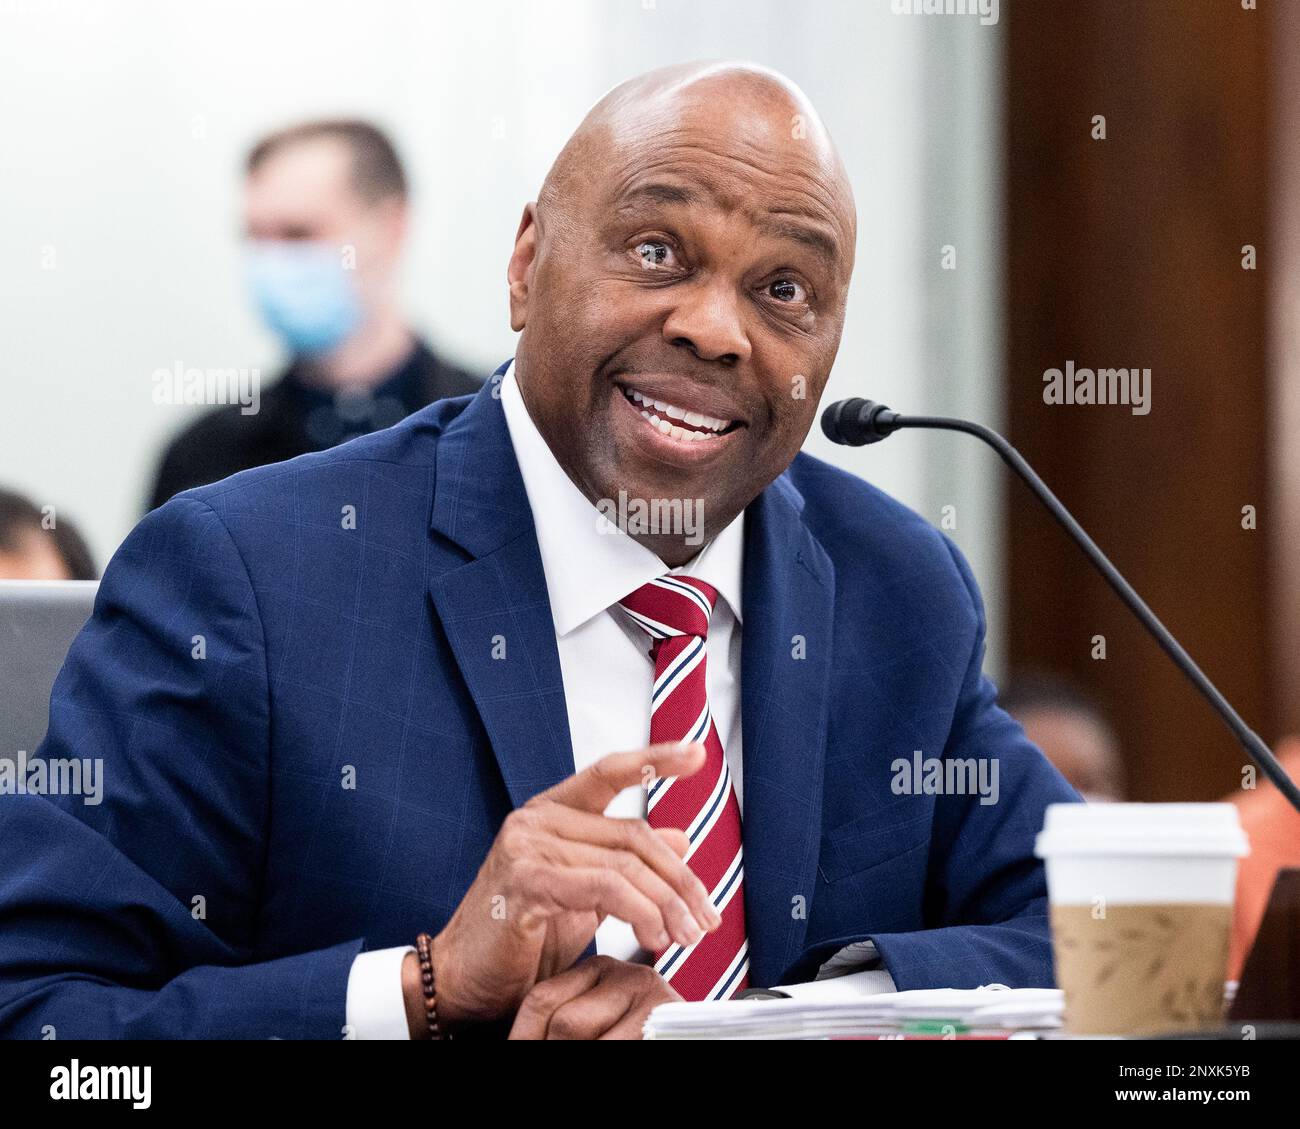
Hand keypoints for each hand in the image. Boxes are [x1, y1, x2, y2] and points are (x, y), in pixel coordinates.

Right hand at [409, 741, 718, 1033]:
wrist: (464, 981)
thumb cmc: (520, 940)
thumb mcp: (586, 896)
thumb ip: (626, 863)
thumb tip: (681, 837)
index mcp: (550, 814)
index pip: (608, 772)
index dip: (654, 759)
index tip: (696, 753)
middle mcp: (535, 821)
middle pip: (633, 834)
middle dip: (680, 879)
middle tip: (705, 918)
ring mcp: (526, 847)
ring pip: (625, 865)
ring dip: (667, 905)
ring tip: (684, 936)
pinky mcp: (524, 882)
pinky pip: (603, 889)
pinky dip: (640, 913)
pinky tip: (652, 936)